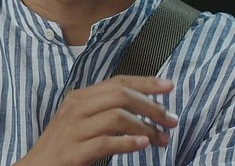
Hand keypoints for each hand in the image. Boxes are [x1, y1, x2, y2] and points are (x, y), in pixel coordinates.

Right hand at [17, 75, 178, 165]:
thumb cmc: (64, 146)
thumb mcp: (82, 120)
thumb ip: (106, 109)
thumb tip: (144, 106)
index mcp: (80, 97)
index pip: (117, 82)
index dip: (146, 82)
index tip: (169, 87)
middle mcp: (76, 108)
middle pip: (120, 96)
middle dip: (151, 106)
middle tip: (171, 120)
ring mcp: (74, 129)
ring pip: (116, 117)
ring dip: (145, 127)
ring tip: (160, 138)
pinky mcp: (74, 152)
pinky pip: (105, 142)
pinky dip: (128, 143)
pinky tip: (142, 145)